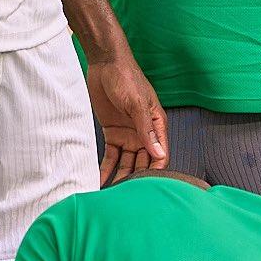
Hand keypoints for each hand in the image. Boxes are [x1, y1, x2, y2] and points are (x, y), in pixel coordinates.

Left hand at [86, 50, 167, 185]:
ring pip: (126, 162)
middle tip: (127, 195)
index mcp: (156, 126)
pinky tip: (100, 180)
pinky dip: (106, 168)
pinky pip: (111, 156)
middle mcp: (143, 133)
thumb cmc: (126, 78)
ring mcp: (128, 135)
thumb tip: (158, 154)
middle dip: (136, 178)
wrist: (104, 65)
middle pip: (143, 162)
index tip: (146, 188)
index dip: (155, 172)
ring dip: (120, 177)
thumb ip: (146, 130)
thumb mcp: (137, 104)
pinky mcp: (112, 133)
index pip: (160, 155)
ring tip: (112, 193)